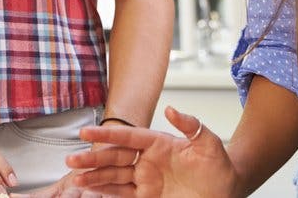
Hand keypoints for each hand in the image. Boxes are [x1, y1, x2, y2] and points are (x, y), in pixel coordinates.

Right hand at [66, 105, 238, 197]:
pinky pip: (121, 195)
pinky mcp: (147, 197)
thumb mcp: (208, 142)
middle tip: (72, 159)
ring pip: (113, 177)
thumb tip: (171, 109)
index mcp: (158, 143)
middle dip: (92, 158)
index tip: (85, 132)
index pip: (127, 136)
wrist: (226, 191)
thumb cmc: (219, 165)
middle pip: (114, 157)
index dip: (106, 134)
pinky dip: (104, 193)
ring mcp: (146, 180)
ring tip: (75, 178)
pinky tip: (90, 191)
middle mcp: (147, 160)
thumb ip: (190, 125)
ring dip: (94, 177)